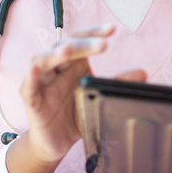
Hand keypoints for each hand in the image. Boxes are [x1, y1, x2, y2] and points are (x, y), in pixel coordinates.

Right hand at [20, 23, 112, 163]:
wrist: (57, 143)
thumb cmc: (75, 114)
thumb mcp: (98, 98)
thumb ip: (117, 84)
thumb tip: (143, 73)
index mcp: (74, 65)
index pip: (81, 40)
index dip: (93, 32)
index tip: (111, 29)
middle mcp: (57, 69)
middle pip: (64, 48)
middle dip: (83, 45)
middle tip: (102, 45)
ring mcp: (42, 83)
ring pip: (42, 61)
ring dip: (55, 54)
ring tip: (68, 51)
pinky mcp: (32, 101)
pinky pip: (29, 87)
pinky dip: (31, 76)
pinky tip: (35, 69)